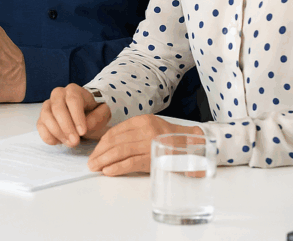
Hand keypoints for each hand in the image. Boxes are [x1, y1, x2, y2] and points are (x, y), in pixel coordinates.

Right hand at [37, 84, 110, 146]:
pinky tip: (59, 142)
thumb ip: (98, 117)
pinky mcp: (42, 116)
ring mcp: (48, 105)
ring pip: (46, 116)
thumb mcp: (103, 112)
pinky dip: (48, 136)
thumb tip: (86, 125)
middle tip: (75, 142)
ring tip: (70, 143)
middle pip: (58, 108)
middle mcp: (58, 94)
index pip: (73, 100)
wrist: (84, 112)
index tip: (82, 132)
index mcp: (74, 90)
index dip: (77, 117)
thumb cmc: (93, 111)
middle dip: (66, 127)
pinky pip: (40, 126)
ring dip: (57, 133)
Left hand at [87, 115, 203, 175]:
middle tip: (91, 163)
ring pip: (120, 151)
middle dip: (100, 153)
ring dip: (104, 161)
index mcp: (144, 120)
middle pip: (115, 141)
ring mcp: (151, 143)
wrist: (201, 144)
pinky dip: (118, 167)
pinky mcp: (156, 157)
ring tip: (95, 168)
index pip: (115, 131)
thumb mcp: (153, 131)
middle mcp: (146, 129)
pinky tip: (108, 171)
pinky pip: (132, 162)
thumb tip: (111, 146)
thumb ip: (135, 135)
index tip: (95, 152)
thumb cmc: (175, 140)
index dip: (102, 143)